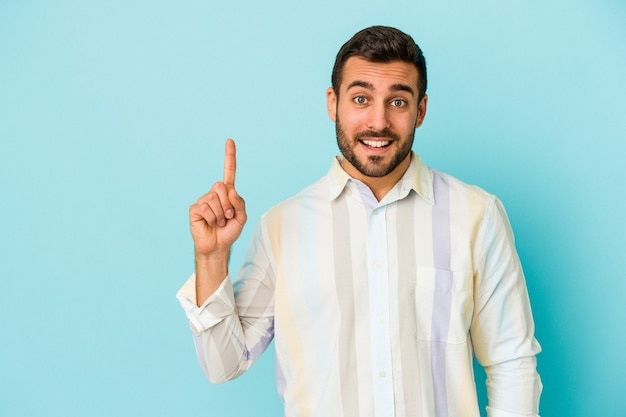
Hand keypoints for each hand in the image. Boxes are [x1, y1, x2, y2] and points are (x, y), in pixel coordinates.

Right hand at [189, 139, 246, 256]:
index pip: (229, 171)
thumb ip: (240, 202)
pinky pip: (205, 207)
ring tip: (219, 222)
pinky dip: (211, 218)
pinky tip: (209, 223)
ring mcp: (203, 200)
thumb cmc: (229, 231)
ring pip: (213, 198)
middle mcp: (214, 193)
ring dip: (220, 214)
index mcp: (227, 193)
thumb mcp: (242, 217)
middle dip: (227, 204)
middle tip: (227, 216)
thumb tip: (230, 190)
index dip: (229, 156)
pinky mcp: (195, 209)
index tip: (230, 141)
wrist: (218, 246)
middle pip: (221, 186)